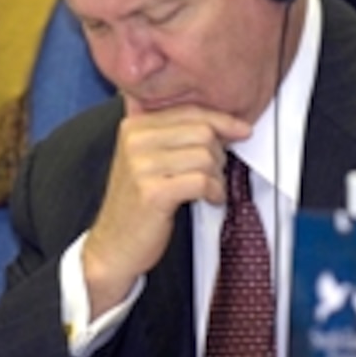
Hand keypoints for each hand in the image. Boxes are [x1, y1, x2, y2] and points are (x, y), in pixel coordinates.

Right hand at [82, 102, 250, 317]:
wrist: (113, 245)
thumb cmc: (136, 204)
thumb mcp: (146, 160)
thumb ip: (171, 134)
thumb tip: (218, 119)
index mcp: (134, 127)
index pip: (189, 111)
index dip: (221, 120)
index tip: (241, 129)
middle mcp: (135, 141)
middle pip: (202, 132)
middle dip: (219, 154)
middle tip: (214, 173)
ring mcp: (141, 166)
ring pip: (206, 157)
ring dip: (217, 176)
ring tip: (210, 189)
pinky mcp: (153, 192)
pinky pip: (202, 181)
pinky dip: (215, 191)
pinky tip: (210, 199)